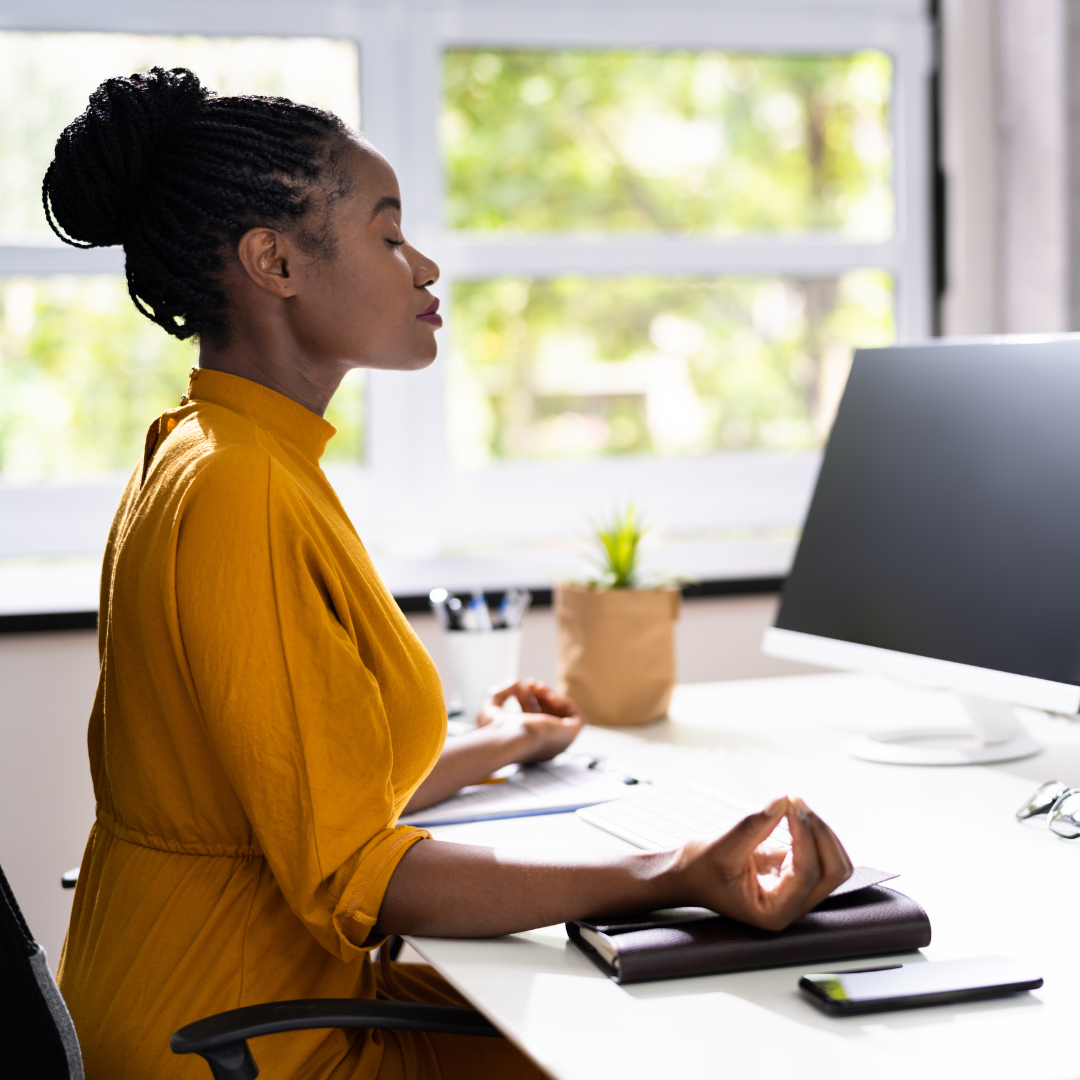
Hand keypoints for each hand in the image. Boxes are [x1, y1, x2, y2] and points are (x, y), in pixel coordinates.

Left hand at [477, 679, 584, 764]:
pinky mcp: (569, 735)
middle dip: (540, 695)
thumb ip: (499, 693)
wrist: (509, 739)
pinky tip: (551, 697)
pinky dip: (567, 703)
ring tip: (538, 687)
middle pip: (549, 715)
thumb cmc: (497, 731)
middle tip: (531, 684)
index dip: (527, 700)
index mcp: (527, 744)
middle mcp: (544, 744)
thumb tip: (514, 682)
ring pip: (563, 715)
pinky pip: (578, 718)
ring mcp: (558, 741)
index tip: (519, 688)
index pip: (534, 720)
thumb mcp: (490, 709)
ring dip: (551, 696)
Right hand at [676, 796, 852, 931]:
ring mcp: (797, 892)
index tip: (790, 804)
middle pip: (833, 872)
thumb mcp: (722, 847)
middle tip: (795, 803)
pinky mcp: (794, 875)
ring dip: (821, 832)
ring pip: (833, 864)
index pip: (807, 873)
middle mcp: (792, 907)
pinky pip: (819, 854)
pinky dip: (811, 831)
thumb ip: (754, 825)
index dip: (805, 835)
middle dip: (821, 834)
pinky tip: (792, 812)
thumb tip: (783, 801)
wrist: (688, 876)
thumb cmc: (700, 870)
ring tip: (795, 805)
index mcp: (774, 912)